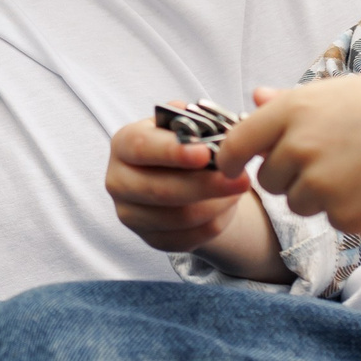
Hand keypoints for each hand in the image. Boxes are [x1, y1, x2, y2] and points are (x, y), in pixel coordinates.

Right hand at [104, 116, 251, 253]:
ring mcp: (131, 215)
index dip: (173, 152)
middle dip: (206, 185)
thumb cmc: (181, 145)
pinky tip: (227, 207)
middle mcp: (119, 181)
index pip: (141, 147)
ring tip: (238, 190)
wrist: (179, 177)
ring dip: (217, 205)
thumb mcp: (182, 125)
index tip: (205, 153)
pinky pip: (187, 239)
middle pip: (161, 189)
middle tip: (241, 179)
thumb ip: (192, 121)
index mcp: (124, 144)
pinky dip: (214, 224)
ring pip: (179, 218)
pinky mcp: (150, 239)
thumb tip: (211, 128)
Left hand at [224, 75, 360, 233]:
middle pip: (270, 181)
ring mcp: (322, 185)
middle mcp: (300, 147)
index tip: (231, 168)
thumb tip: (254, 98)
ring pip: (300, 204)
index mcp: (294, 111)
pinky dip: (352, 211)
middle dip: (291, 176)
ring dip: (322, 195)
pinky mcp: (346, 216)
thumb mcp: (340, 92)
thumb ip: (290, 103)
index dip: (231, 159)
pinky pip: (333, 221)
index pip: (238, 143)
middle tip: (334, 159)